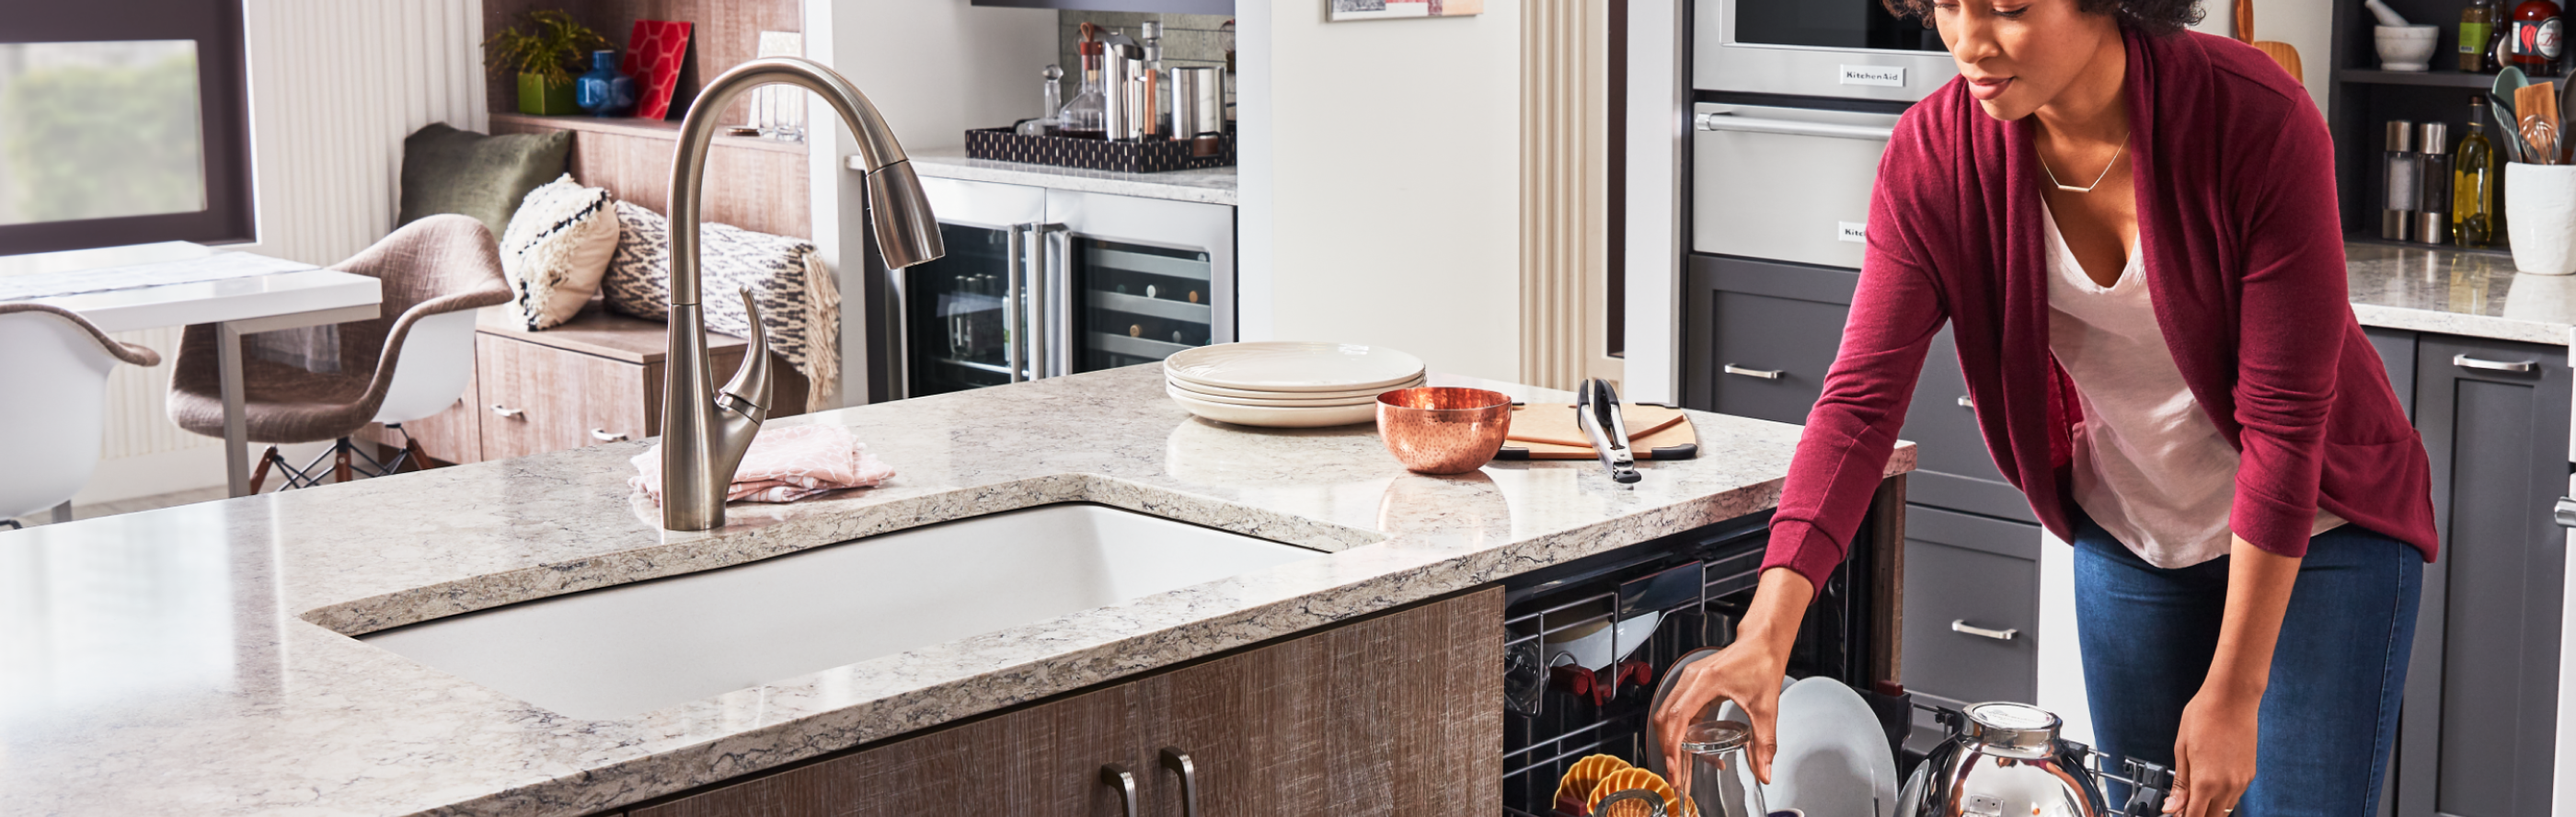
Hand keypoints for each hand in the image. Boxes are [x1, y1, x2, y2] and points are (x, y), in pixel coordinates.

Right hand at [1651, 637, 1788, 790]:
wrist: (1763, 641)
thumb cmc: (1762, 662)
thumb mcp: (1766, 707)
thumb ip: (1764, 743)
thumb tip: (1764, 771)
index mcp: (1705, 682)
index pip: (1677, 719)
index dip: (1672, 747)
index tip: (1675, 770)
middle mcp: (1690, 680)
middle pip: (1664, 720)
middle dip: (1667, 752)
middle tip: (1677, 778)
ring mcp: (1688, 681)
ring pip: (1667, 716)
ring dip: (1671, 743)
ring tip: (1681, 769)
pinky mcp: (1692, 685)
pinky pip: (1677, 712)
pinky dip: (1679, 732)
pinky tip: (1691, 749)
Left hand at [2165, 687, 2261, 816]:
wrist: (2233, 698)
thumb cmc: (2204, 716)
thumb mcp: (2181, 749)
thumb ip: (2180, 783)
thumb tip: (2172, 807)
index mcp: (2206, 781)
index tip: (2175, 815)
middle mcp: (2227, 786)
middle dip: (2196, 815)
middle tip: (2182, 807)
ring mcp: (2241, 781)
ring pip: (2224, 809)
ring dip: (2210, 808)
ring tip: (2194, 795)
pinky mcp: (2249, 774)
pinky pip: (2234, 796)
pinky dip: (2222, 798)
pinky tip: (2211, 785)